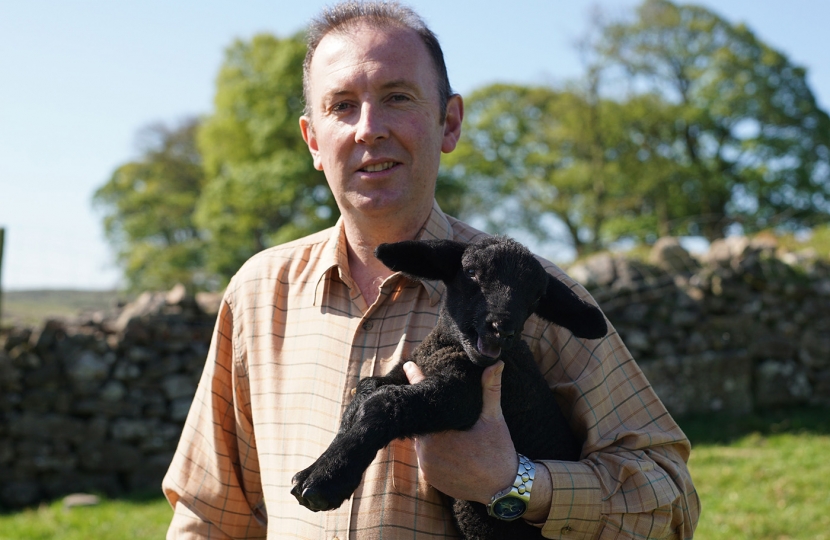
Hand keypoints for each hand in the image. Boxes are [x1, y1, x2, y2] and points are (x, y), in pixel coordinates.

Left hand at [403, 361, 516, 503]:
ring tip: (435, 417)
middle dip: (424, 409)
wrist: (503, 488)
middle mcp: (427, 451)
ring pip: (420, 440)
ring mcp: (427, 466)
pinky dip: (430, 448)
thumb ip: (490, 389)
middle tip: (427, 394)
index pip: (423, 401)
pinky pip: (424, 457)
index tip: (408, 364)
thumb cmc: (498, 450)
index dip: (415, 379)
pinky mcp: (431, 478)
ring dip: (427, 430)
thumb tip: (496, 363)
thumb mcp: (494, 418)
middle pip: (420, 422)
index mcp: (439, 433)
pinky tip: (441, 441)